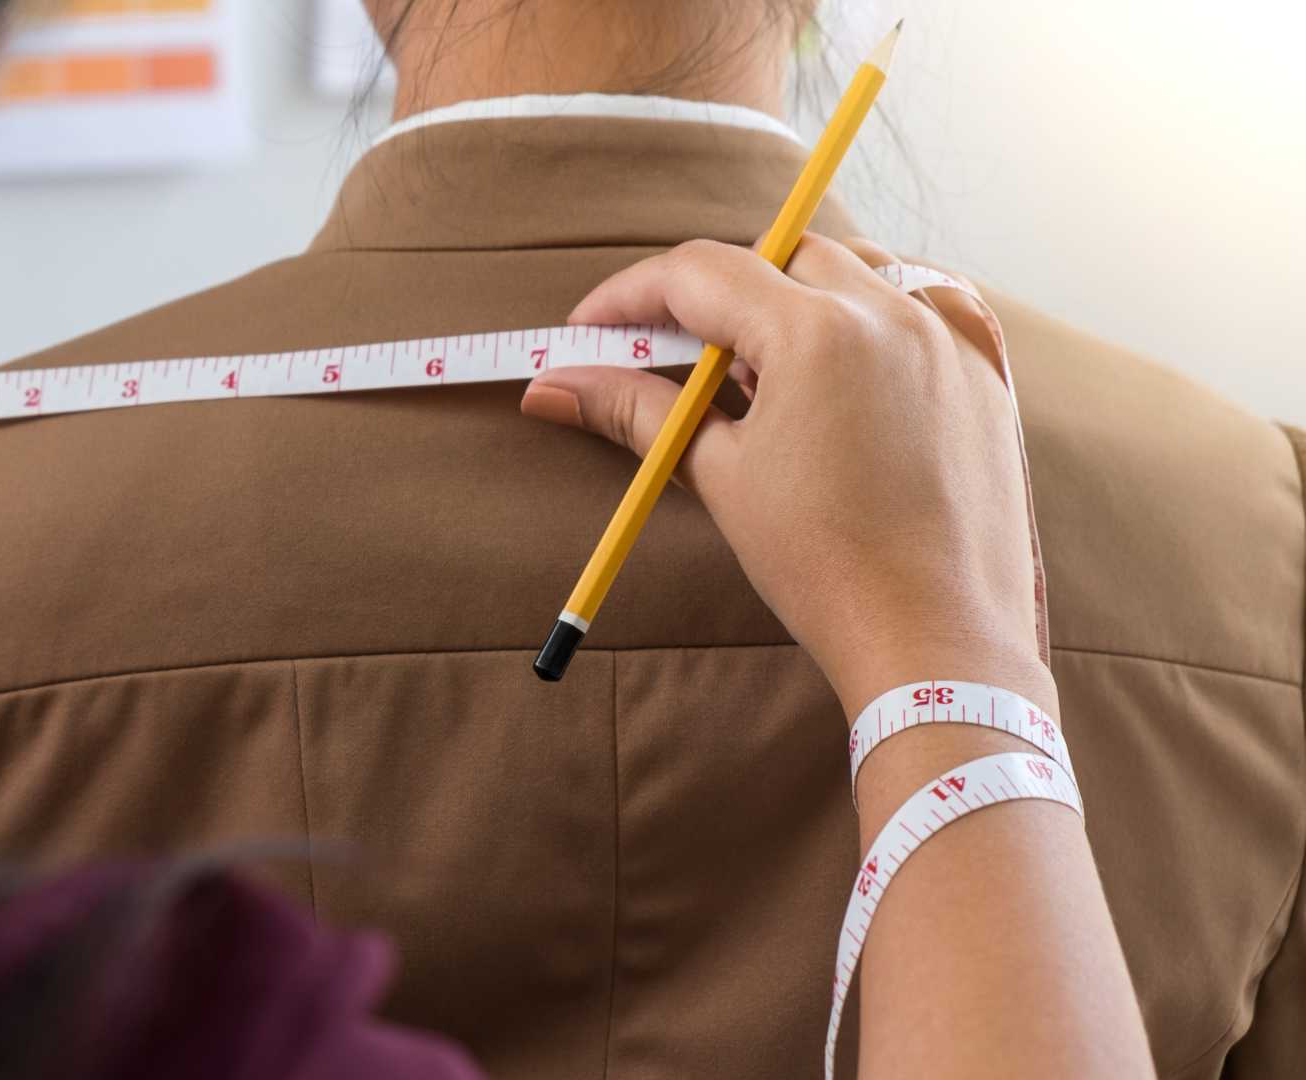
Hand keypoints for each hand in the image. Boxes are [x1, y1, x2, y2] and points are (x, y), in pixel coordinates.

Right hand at [522, 235, 1046, 715]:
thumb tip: (553, 386)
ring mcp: (946, 336)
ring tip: (761, 377)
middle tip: (672, 354)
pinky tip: (838, 379)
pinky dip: (865, 319)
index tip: (590, 326)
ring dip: (793, 296)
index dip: (632, 295)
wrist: (935, 641)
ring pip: (853, 268)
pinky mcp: (981, 371)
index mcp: (817, 331)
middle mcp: (889, 311)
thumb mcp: (720, 475)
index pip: (701, 272)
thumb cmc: (825, 567)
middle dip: (716, 292)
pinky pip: (917, 305)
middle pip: (778, 255)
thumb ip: (637, 410)